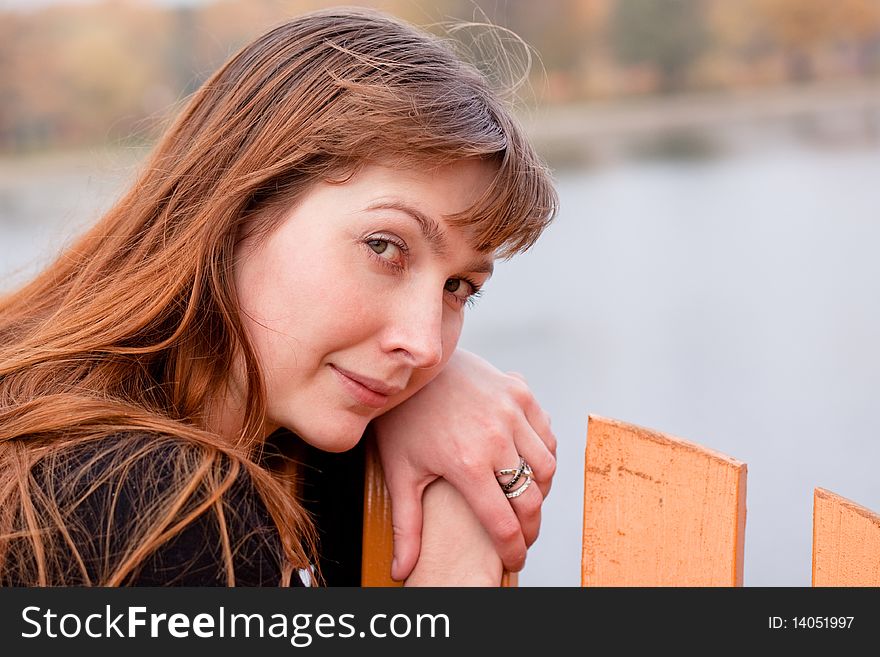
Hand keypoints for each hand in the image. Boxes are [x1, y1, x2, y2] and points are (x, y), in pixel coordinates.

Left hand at [371, 349, 556, 580]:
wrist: (413, 368)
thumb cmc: (403, 421)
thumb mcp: (401, 473)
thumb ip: (407, 527)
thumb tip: (400, 573)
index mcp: (467, 464)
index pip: (503, 523)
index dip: (513, 550)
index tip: (513, 562)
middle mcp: (496, 437)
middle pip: (531, 500)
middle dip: (531, 527)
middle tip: (523, 538)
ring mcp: (512, 412)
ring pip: (546, 468)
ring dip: (539, 490)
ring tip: (523, 500)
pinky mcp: (520, 393)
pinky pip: (547, 435)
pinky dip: (543, 455)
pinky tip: (526, 464)